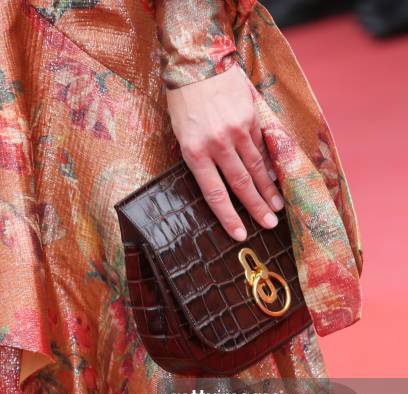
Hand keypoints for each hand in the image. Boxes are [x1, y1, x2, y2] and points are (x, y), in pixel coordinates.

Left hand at [165, 63, 283, 241]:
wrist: (197, 59)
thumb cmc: (183, 99)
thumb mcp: (181, 132)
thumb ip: (199, 157)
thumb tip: (217, 180)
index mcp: (195, 152)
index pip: (215, 194)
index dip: (228, 217)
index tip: (240, 234)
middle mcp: (217, 145)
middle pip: (241, 185)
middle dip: (256, 208)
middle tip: (270, 225)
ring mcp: (237, 131)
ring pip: (256, 167)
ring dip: (268, 189)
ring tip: (278, 206)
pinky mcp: (250, 117)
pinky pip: (262, 146)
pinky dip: (269, 163)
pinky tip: (276, 178)